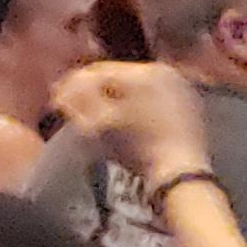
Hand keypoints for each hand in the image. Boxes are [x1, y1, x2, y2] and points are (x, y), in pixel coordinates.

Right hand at [54, 55, 205, 180]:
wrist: (179, 175)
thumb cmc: (139, 148)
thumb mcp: (102, 125)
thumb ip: (79, 105)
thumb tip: (61, 95)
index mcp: (145, 71)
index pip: (100, 71)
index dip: (74, 85)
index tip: (57, 98)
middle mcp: (165, 72)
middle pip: (119, 78)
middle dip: (94, 92)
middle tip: (73, 106)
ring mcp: (180, 88)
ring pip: (137, 88)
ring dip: (114, 99)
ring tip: (96, 115)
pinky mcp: (189, 106)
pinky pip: (154, 99)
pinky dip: (136, 107)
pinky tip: (125, 121)